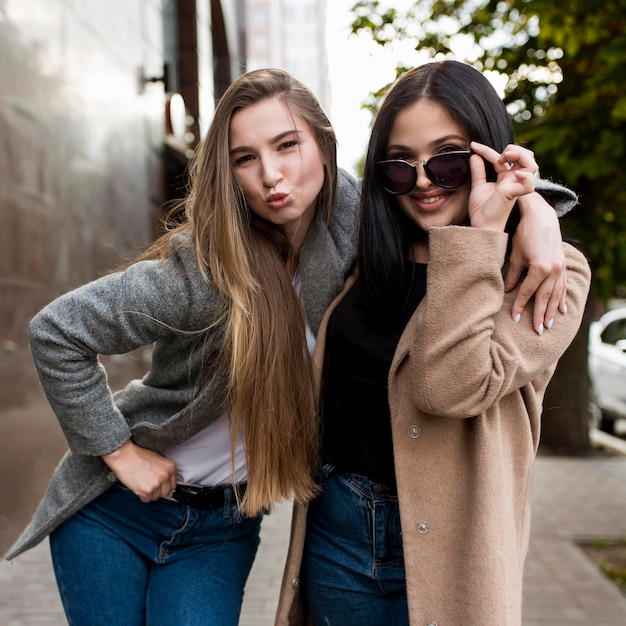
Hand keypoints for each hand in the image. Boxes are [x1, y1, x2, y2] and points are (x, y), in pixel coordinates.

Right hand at [103, 440, 177, 502]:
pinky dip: (142, 496)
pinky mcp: (146, 491)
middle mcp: (165, 476)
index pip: (173, 485)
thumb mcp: (158, 459)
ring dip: (149, 494)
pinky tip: (138, 487)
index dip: (165, 486)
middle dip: (158, 491)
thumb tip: (166, 483)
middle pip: (166, 493)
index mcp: (170, 467)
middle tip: (150, 486)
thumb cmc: (139, 456)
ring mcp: (156, 484)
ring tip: (143, 484)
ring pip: (156, 498)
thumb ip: (164, 471)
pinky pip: (146, 500)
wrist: (125, 456)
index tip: (161, 486)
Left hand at [467, 142, 536, 230]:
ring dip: (520, 155)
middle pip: (527, 157)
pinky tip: (513, 173)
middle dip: (515, 149)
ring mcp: (516, 186)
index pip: (504, 158)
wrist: (480, 226)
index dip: (488, 150)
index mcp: (506, 178)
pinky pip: (529, 182)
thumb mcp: (477, 186)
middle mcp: (513, 180)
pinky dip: (524, 175)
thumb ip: (478, 170)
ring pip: (532, 165)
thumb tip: (474, 155)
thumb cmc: (481, 210)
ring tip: (503, 158)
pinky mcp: (514, 193)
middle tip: (499, 155)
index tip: (473, 146)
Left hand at [505, 192, 566, 333]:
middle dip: (540, 315)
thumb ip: (512, 275)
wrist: (542, 217)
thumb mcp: (515, 255)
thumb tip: (505, 292)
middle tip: (536, 331)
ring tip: (548, 325)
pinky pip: (563, 286)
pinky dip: (562, 299)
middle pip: (545, 298)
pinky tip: (562, 310)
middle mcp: (553, 270)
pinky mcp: (563, 265)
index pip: (528, 292)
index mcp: (540, 268)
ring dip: (552, 311)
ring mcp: (560, 268)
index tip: (514, 318)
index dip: (519, 306)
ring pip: (556, 294)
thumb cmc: (524, 235)